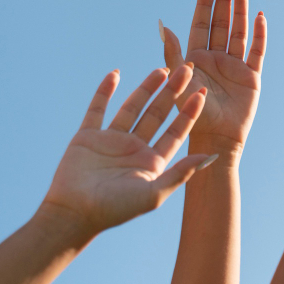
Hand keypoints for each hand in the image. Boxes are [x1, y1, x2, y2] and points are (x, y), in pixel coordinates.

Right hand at [40, 66, 212, 236]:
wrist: (73, 215)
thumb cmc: (115, 210)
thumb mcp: (153, 193)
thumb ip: (180, 173)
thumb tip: (211, 156)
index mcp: (152, 162)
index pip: (176, 131)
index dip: (189, 112)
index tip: (201, 92)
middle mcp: (134, 148)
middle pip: (158, 114)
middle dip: (173, 92)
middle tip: (187, 69)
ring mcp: (111, 141)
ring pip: (132, 107)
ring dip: (146, 88)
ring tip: (162, 68)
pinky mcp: (87, 137)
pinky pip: (97, 109)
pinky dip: (104, 91)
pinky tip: (115, 74)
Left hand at [160, 0, 266, 149]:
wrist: (214, 140)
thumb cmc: (191, 115)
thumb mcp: (178, 82)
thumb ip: (173, 53)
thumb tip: (163, 25)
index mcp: (195, 58)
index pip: (201, 23)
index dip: (205, 2)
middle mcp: (215, 58)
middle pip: (221, 22)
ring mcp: (234, 66)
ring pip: (238, 31)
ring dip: (240, 10)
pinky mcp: (251, 76)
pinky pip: (256, 50)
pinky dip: (259, 33)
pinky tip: (260, 16)